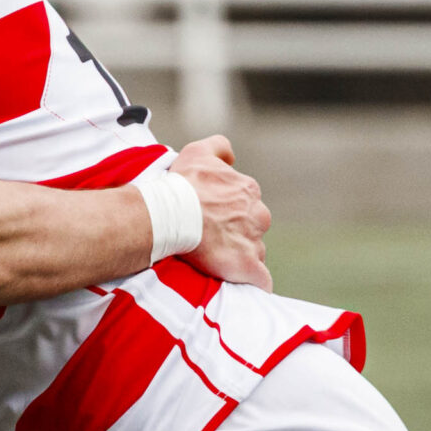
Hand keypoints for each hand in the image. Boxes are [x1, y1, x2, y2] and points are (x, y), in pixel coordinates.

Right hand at [170, 135, 271, 290]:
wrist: (170, 213)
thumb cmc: (181, 184)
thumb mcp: (197, 152)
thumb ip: (219, 147)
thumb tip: (231, 157)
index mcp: (248, 189)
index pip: (247, 204)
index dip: (230, 212)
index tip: (211, 219)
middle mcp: (257, 214)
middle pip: (254, 228)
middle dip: (239, 234)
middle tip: (212, 240)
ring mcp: (253, 241)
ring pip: (254, 252)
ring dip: (241, 256)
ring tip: (216, 262)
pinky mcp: (247, 266)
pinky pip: (260, 280)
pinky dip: (255, 282)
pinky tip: (243, 284)